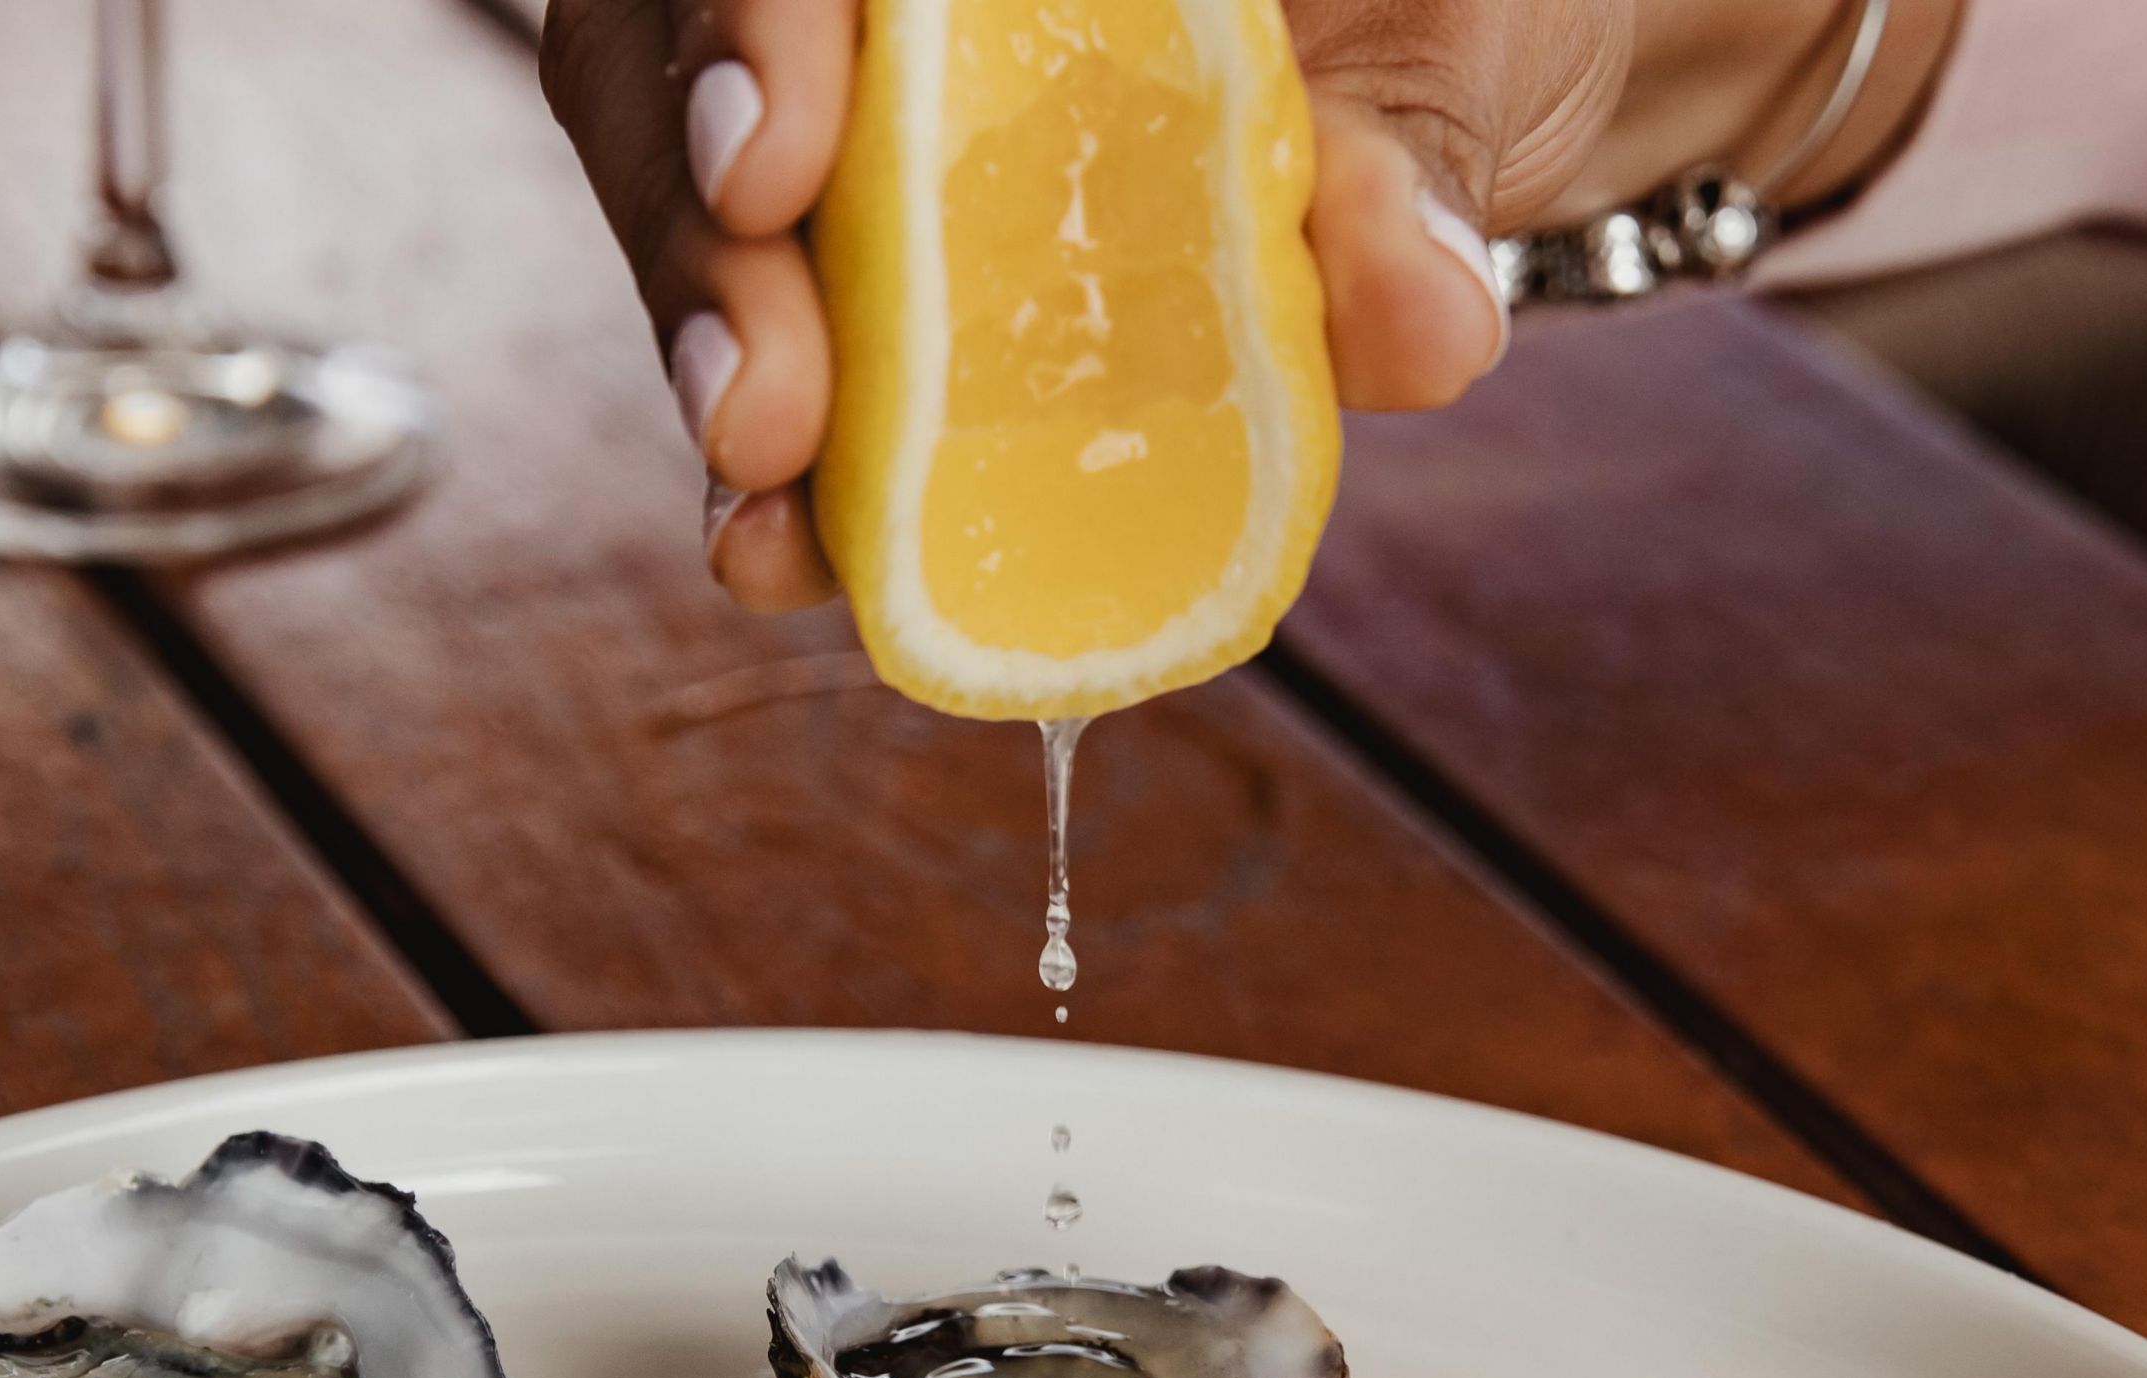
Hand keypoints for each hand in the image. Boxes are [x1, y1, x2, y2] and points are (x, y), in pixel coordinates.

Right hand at [541, 0, 1884, 607]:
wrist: (1484, 55)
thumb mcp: (1457, 36)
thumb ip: (1409, 148)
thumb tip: (1420, 319)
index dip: (747, 26)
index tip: (772, 169)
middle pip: (662, 48)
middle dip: (686, 234)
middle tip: (763, 412)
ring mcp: (850, 102)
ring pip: (682, 190)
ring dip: (706, 361)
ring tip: (764, 526)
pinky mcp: (864, 258)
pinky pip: (772, 339)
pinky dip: (775, 459)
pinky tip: (785, 555)